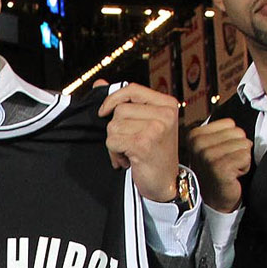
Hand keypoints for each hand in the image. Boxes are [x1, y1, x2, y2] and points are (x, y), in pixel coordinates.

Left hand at [99, 84, 182, 201]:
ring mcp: (155, 128)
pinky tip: (128, 160)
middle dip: (116, 129)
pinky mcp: (144, 143)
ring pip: (113, 127)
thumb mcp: (146, 124)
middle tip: (129, 144)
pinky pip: (113, 141)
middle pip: (119, 110)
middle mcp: (164, 114)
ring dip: (115, 143)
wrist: (165, 183)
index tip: (103, 111)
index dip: (113, 98)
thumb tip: (99, 84)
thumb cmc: (155, 154)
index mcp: (167, 104)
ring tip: (130, 152)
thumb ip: (125, 102)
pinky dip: (115, 153)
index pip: (132, 89)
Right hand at [184, 117, 252, 212]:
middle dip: (238, 150)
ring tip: (229, 170)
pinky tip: (232, 176)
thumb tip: (248, 106)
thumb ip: (222, 130)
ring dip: (241, 160)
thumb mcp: (213, 146)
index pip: (231, 124)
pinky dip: (244, 168)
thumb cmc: (217, 171)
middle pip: (239, 133)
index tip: (221, 154)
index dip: (232, 140)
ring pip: (244, 145)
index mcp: (195, 134)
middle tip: (225, 164)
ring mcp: (208, 155)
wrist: (214, 200)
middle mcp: (198, 144)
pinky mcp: (220, 167)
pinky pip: (246, 157)